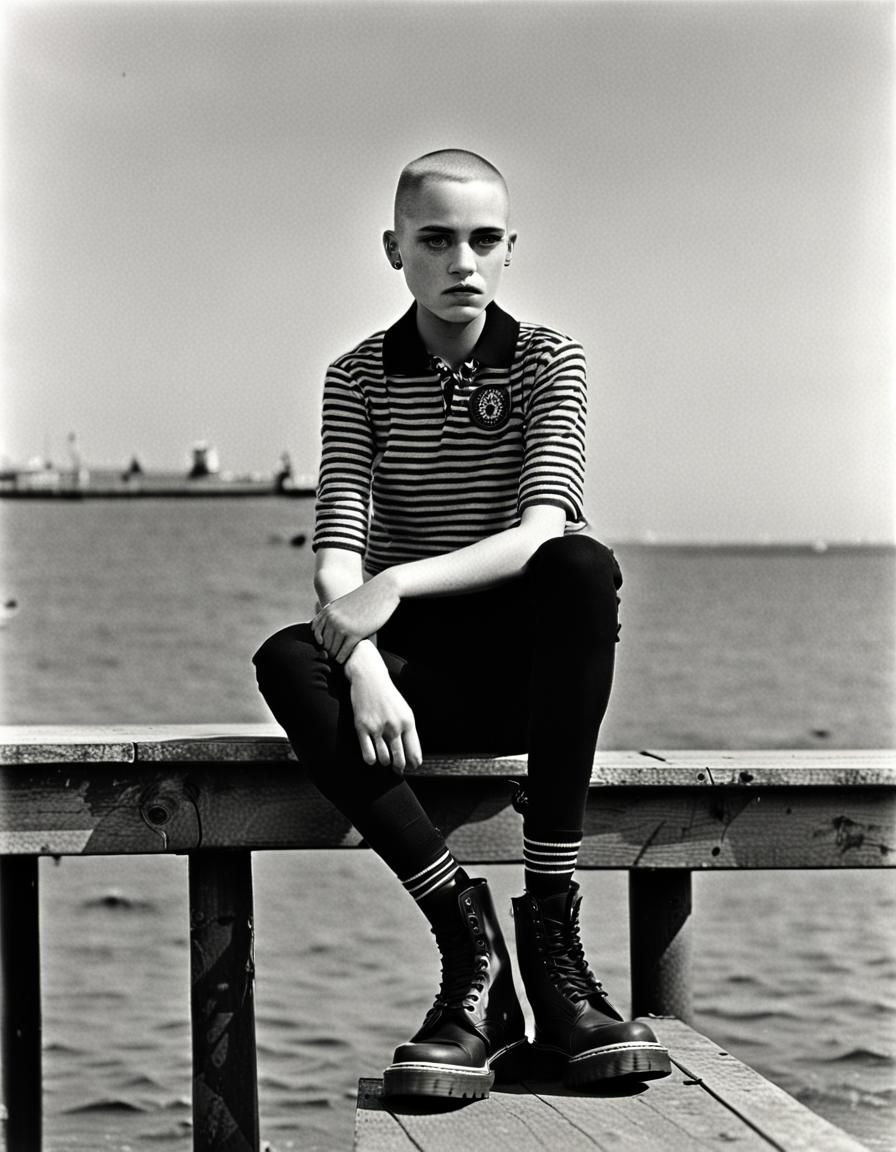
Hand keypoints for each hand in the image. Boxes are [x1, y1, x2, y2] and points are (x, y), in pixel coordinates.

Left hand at [311, 571, 399, 662]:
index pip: (316, 633)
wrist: (382, 591)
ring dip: (336, 657)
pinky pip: (343, 653)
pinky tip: (347, 658)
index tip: (328, 646)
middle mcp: (332, 619)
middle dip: (329, 651)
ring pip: (332, 651)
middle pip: (324, 644)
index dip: (321, 642)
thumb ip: (332, 612)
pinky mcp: (355, 634)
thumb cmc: (365, 598)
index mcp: (328, 611)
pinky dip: (343, 659)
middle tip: (335, 656)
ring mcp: (343, 627)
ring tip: (341, 659)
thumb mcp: (344, 603)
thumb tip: (321, 623)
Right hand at [346, 650, 421, 771]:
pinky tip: (372, 755)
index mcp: (408, 722)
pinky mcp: (362, 728)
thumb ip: (407, 731)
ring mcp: (377, 728)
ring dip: (384, 762)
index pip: (414, 752)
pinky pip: (368, 755)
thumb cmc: (387, 695)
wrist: (370, 679)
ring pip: (384, 759)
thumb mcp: (404, 710)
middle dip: (399, 768)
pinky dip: (371, 759)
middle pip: (399, 759)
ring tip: (384, 758)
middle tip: (397, 769)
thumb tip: (410, 753)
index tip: (411, 767)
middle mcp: (394, 726)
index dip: (413, 763)